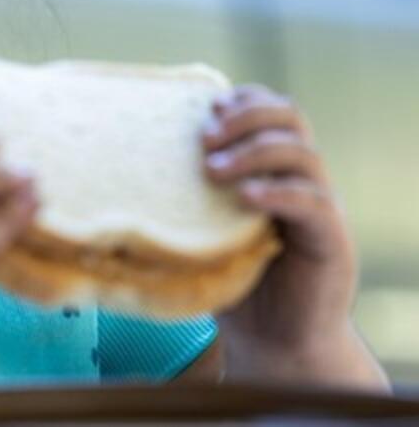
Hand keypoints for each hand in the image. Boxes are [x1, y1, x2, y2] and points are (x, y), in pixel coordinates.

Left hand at [202, 85, 358, 367]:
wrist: (275, 341)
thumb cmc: (231, 282)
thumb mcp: (200, 231)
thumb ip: (178, 201)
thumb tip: (109, 177)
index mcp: (273, 168)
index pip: (270, 111)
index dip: (243, 100)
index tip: (207, 106)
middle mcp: (301, 178)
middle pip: (290, 119)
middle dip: (246, 117)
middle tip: (204, 136)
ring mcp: (320, 206)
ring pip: (301, 154)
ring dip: (254, 152)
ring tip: (213, 170)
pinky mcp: (330, 239)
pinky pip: (312, 203)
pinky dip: (278, 193)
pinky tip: (246, 197)